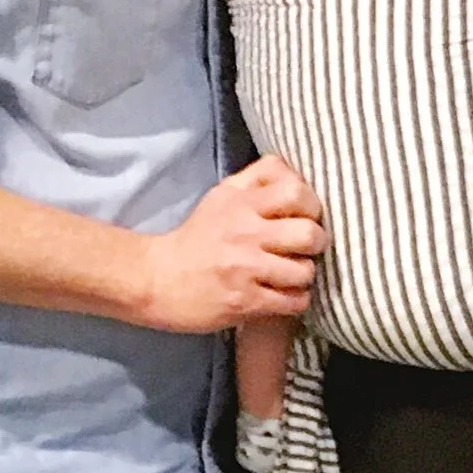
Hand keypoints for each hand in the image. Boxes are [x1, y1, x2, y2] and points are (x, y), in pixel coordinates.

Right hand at [140, 157, 326, 331]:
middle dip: (315, 243)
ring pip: (305, 271)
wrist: (157, 280)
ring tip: (289, 274)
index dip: (311, 206)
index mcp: (240, 202)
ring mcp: (244, 268)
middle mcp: (244, 232)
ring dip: (303, 275)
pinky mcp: (244, 301)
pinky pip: (294, 301)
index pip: (296, 191)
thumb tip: (297, 171)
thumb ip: (259, 178)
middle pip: (310, 233)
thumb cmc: (198, 237)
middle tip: (303, 249)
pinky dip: (294, 300)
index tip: (304, 216)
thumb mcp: (223, 196)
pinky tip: (281, 295)